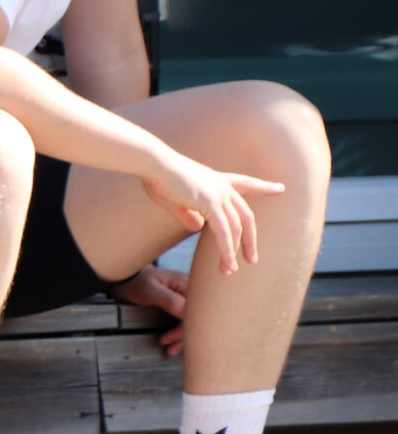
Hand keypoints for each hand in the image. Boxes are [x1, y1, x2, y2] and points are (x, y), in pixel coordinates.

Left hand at [114, 264, 189, 357]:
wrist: (129, 279)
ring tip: (170, 348)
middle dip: (185, 336)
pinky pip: (188, 321)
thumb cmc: (138, 281)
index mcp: (190, 285)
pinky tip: (174, 343)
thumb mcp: (151, 290)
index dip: (185, 328)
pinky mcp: (185, 306)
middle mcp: (194, 293)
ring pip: (194, 323)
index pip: (196, 312)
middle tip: (169, 347)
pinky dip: (182, 333)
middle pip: (198, 319)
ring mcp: (190, 300)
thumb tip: (186, 313)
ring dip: (184, 338)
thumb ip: (170, 301)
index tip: (169, 339)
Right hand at [141, 150, 280, 274]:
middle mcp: (222, 186)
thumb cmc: (158, 177)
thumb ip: (188, 213)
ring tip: (230, 270)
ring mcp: (219, 194)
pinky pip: (223, 232)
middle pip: (246, 217)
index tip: (280, 188)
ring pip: (236, 228)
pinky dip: (226, 250)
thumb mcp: (175, 199)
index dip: (263, 187)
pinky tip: (227, 264)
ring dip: (234, 252)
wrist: (152, 163)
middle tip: (252, 259)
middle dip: (250, 240)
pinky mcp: (210, 203)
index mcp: (216, 180)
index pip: (245, 183)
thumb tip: (198, 227)